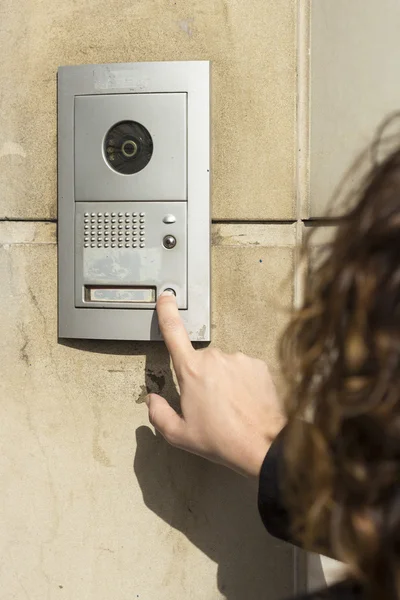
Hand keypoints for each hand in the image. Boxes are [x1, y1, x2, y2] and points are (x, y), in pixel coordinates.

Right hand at [145, 292, 285, 477]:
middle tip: (209, 406)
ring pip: (223, 366)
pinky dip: (241, 383)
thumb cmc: (222, 440)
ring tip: (230, 408)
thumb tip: (152, 400)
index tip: (166, 298)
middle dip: (201, 379)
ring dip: (223, 381)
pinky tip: (244, 402)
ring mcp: (239, 359)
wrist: (263, 445)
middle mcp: (215, 358)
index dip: (167, 312)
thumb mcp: (179, 434)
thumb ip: (158, 414)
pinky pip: (243, 370)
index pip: (174, 333)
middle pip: (200, 362)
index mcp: (192, 370)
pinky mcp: (257, 365)